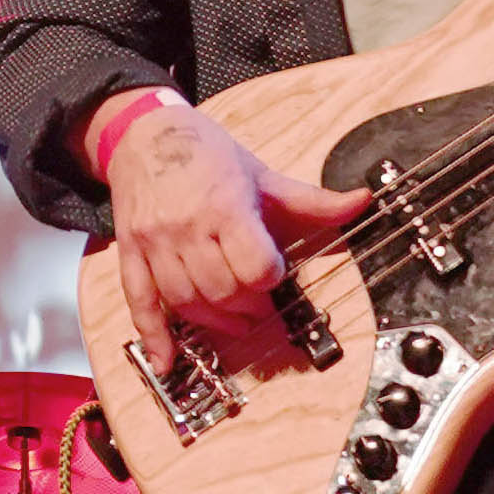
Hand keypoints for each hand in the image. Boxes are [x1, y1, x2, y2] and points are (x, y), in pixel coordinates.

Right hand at [100, 96, 368, 360]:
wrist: (145, 134)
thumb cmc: (207, 155)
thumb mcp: (262, 175)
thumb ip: (312, 199)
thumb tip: (362, 201)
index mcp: (225, 206)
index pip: (254, 266)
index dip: (271, 278)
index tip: (275, 273)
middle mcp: (187, 227)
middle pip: (221, 291)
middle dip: (247, 306)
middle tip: (259, 305)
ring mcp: (155, 243)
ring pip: (185, 301)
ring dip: (214, 322)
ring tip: (235, 322)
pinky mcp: (131, 253)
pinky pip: (139, 301)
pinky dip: (153, 335)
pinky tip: (166, 359)